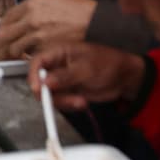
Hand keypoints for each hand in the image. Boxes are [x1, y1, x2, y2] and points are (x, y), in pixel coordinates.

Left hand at [0, 0, 96, 60]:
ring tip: (10, 55)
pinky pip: (31, 56)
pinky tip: (31, 56)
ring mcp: (37, 36)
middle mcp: (31, 19)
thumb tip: (23, 17)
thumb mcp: (53, 0)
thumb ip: (36, 9)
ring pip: (15, 48)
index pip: (7, 17)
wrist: (96, 22)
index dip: (1, 27)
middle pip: (4, 34)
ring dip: (12, 52)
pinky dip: (29, 57)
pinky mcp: (45, 49)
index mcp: (32, 4)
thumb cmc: (80, 10)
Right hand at [27, 43, 147, 111]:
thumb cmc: (108, 65)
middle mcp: (57, 67)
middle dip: (51, 94)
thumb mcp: (86, 69)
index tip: (37, 89)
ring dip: (63, 102)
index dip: (33, 75)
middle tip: (65, 100)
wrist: (126, 78)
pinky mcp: (69, 92)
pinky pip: (61, 102)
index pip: (38, 62)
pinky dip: (70, 105)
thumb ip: (64, 76)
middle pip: (40, 81)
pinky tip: (83, 103)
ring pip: (50, 95)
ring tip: (81, 102)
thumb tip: (44, 82)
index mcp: (59, 53)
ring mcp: (62, 81)